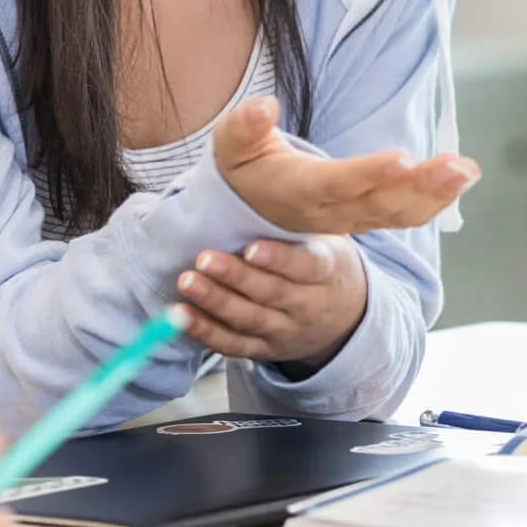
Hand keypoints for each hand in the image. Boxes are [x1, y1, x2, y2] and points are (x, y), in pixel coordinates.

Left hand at [177, 235, 368, 372]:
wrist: (345, 318)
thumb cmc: (323, 264)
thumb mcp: (327, 239)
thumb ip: (300, 220)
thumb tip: (264, 176)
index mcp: (326, 272)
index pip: (305, 266)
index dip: (278, 259)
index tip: (251, 248)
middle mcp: (307, 305)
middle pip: (271, 293)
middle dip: (236, 277)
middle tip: (205, 259)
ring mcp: (286, 331)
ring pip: (249, 320)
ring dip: (215, 302)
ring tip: (187, 282)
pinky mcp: (265, 349)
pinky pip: (234, 345)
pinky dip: (206, 332)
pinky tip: (182, 316)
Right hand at [213, 96, 477, 234]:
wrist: (249, 207)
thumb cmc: (245, 166)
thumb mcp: (232, 144)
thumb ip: (245, 125)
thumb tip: (263, 106)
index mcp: (298, 190)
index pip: (338, 183)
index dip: (371, 173)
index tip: (404, 159)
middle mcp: (329, 211)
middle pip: (380, 203)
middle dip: (422, 185)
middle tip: (458, 165)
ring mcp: (350, 219)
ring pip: (398, 212)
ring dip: (437, 194)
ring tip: (468, 171)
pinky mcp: (366, 217)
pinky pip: (404, 215)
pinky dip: (435, 201)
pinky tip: (462, 178)